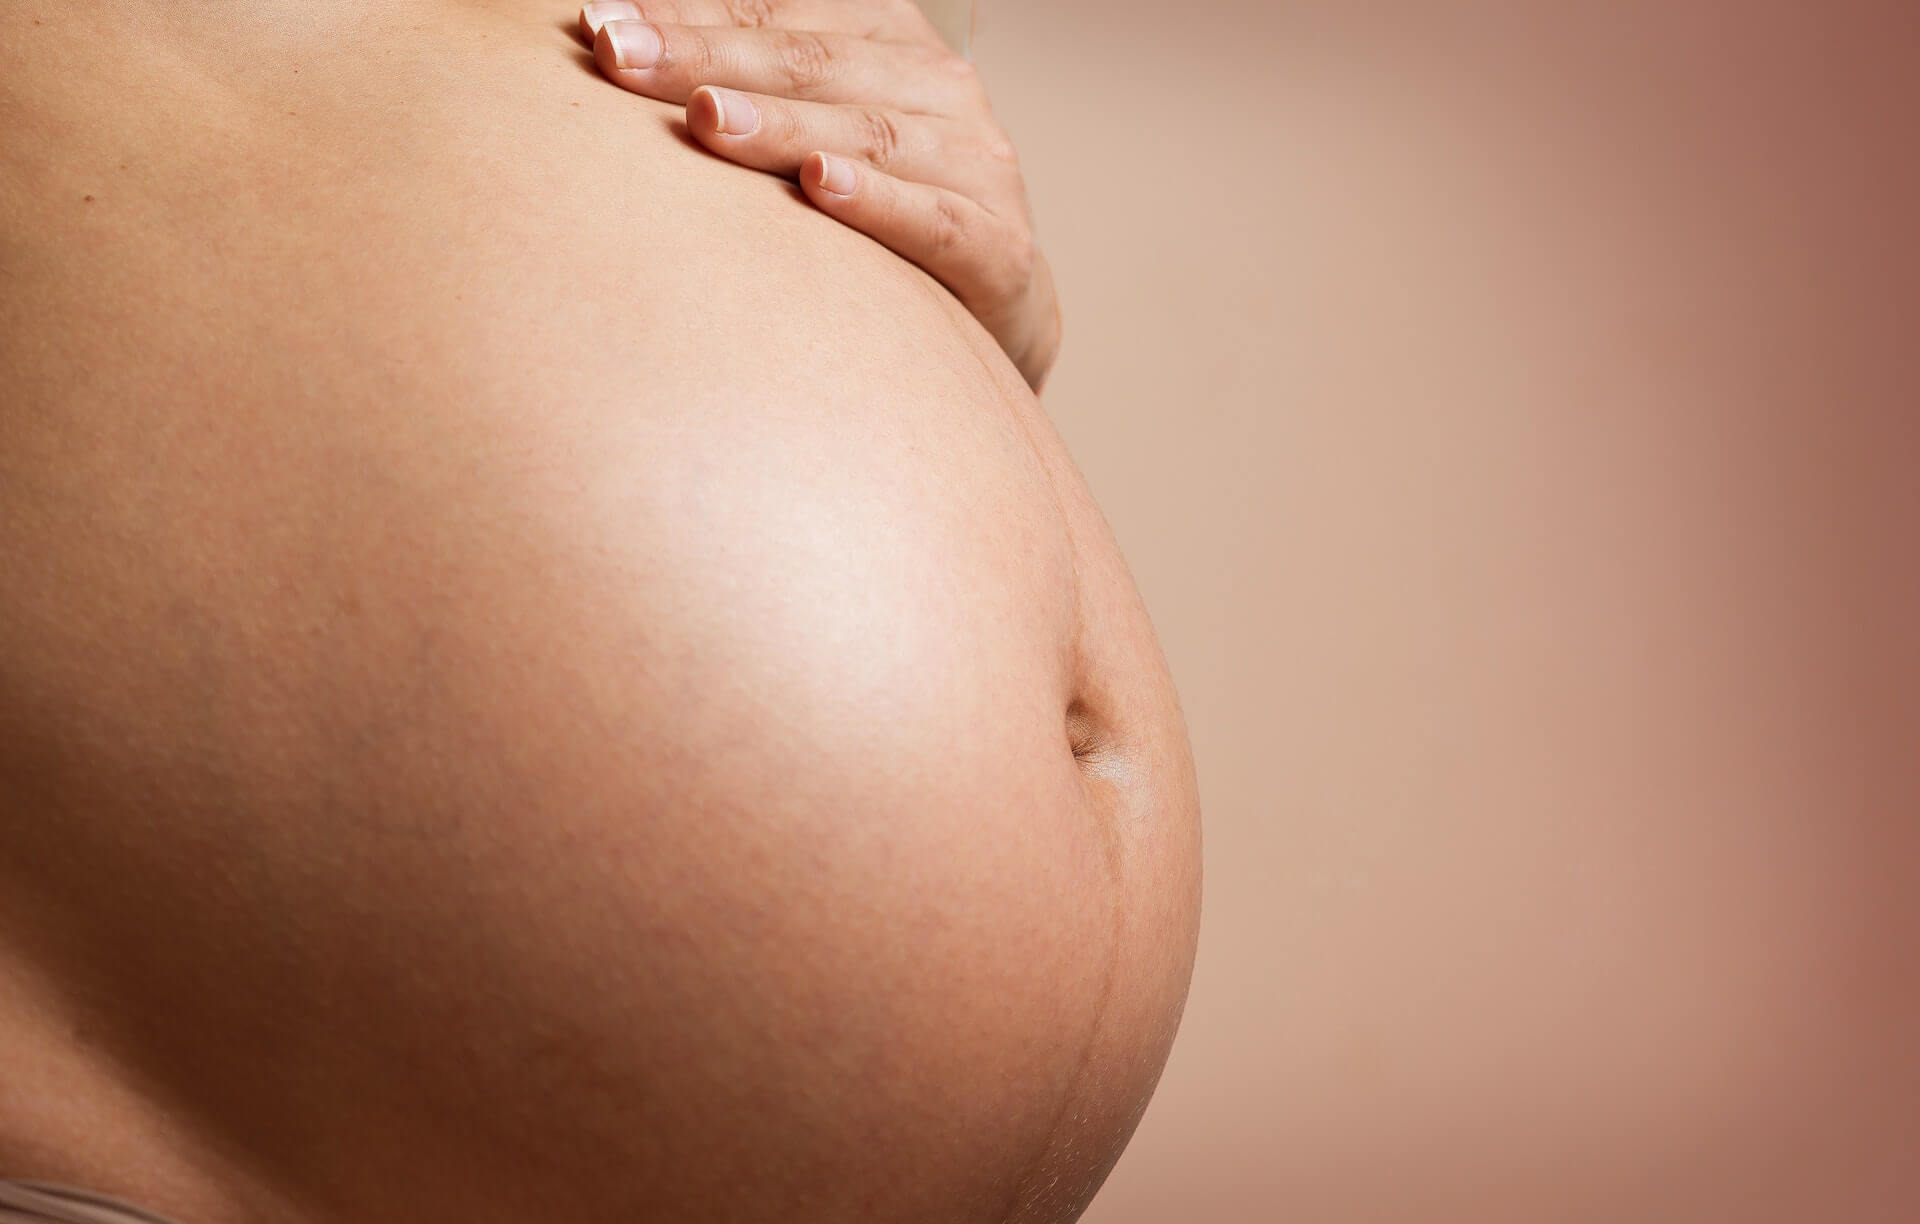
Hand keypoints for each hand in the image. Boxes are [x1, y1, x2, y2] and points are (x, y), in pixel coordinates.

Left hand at [577, 0, 1062, 391]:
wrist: (995, 304)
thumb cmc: (875, 212)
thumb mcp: (816, 130)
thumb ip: (745, 86)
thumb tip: (616, 46)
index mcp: (888, 39)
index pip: (778, 15)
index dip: (690, 14)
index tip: (599, 25)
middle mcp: (939, 87)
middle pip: (812, 63)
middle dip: (708, 58)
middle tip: (622, 58)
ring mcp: (976, 164)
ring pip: (868, 132)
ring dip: (782, 123)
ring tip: (705, 117)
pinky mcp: (999, 249)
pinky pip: (932, 220)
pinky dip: (876, 201)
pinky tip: (819, 185)